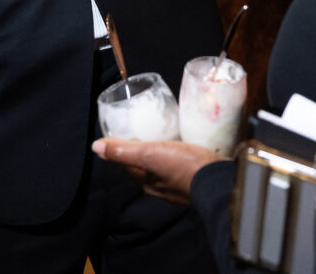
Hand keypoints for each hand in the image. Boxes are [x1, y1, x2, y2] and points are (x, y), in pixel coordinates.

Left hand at [91, 137, 221, 205]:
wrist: (219, 181)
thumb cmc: (182, 167)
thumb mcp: (149, 154)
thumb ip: (124, 151)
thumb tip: (96, 147)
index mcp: (147, 182)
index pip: (128, 165)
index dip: (122, 148)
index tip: (123, 131)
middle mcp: (162, 186)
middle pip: (146, 166)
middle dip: (143, 149)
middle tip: (145, 128)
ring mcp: (181, 184)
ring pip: (165, 166)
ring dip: (163, 152)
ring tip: (166, 133)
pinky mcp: (198, 178)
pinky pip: (184, 165)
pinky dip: (181, 154)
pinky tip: (187, 144)